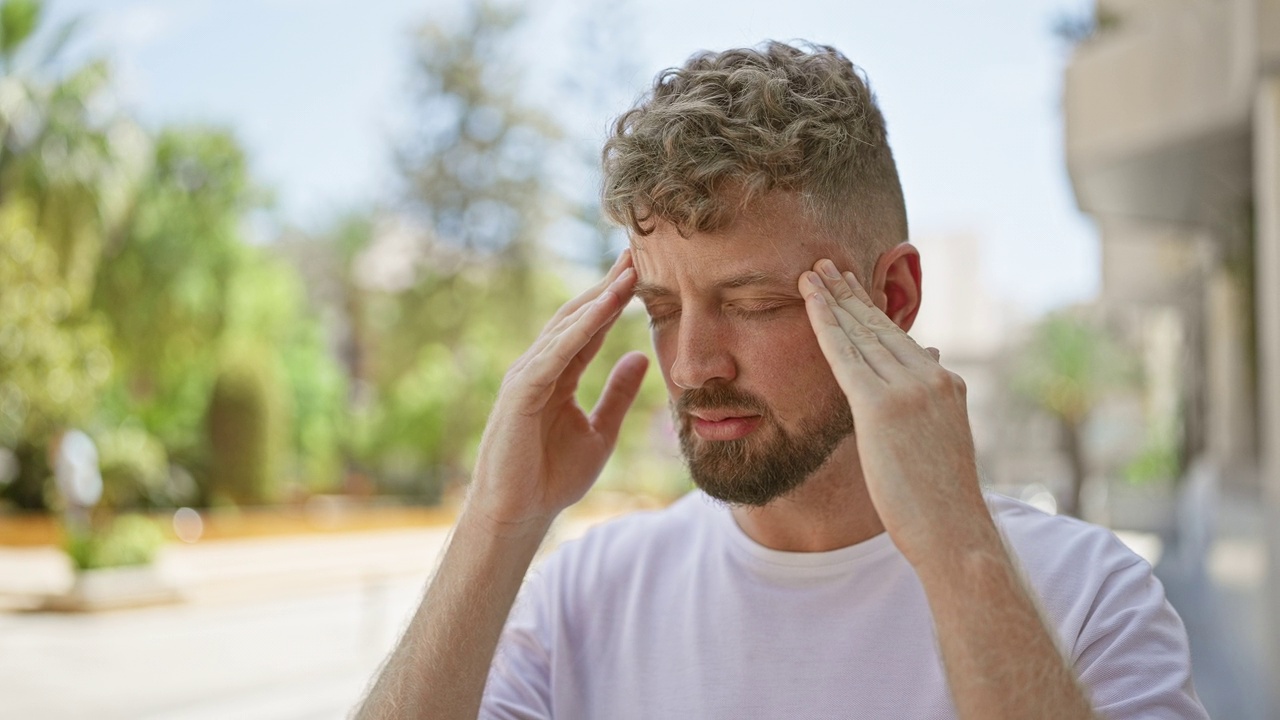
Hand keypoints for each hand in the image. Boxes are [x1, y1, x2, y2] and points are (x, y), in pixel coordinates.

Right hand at [466, 251, 647, 535]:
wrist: (519, 514)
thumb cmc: (552, 478)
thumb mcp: (600, 431)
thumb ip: (618, 395)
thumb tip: (640, 356)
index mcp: (558, 375)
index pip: (590, 328)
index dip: (616, 299)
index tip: (644, 271)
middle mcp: (540, 367)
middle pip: (578, 316)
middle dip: (608, 284)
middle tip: (639, 251)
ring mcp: (527, 376)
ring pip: (567, 326)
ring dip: (599, 297)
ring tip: (630, 270)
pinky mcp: (522, 391)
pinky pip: (558, 352)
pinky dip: (583, 327)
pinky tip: (607, 307)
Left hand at [800, 259, 994, 566]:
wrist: (956, 531)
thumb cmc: (944, 499)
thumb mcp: (942, 439)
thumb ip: (931, 398)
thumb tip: (929, 355)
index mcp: (945, 384)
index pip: (899, 337)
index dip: (871, 309)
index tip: (852, 284)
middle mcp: (930, 377)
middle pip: (879, 326)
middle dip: (848, 293)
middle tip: (825, 264)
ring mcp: (908, 390)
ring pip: (860, 333)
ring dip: (832, 299)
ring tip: (811, 273)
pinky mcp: (881, 407)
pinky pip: (845, 355)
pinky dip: (825, 323)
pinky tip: (809, 300)